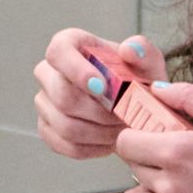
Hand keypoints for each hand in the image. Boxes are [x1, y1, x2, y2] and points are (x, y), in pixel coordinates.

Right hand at [31, 26, 160, 159]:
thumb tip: (128, 51)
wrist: (135, 107)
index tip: (102, 87)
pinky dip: (93, 148)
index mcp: (70, 44)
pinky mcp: (47, 128)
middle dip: (100, 112)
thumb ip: (143, 51)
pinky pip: (66, 145)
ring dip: (101, 133)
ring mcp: (44, 101)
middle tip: (125, 116)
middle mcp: (49, 71)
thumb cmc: (137, 79)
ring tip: (122, 129)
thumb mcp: (147, 61)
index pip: (58, 52)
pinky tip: (110, 141)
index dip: (76, 71)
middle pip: (62, 96)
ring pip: (66, 125)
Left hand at [116, 79, 192, 192]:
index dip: (138, 136)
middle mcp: (174, 187)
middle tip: (177, 162)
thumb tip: (155, 90)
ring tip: (170, 189)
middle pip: (131, 169)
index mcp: (181, 151)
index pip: (126, 142)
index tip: (155, 138)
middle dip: (148, 161)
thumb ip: (190, 97)